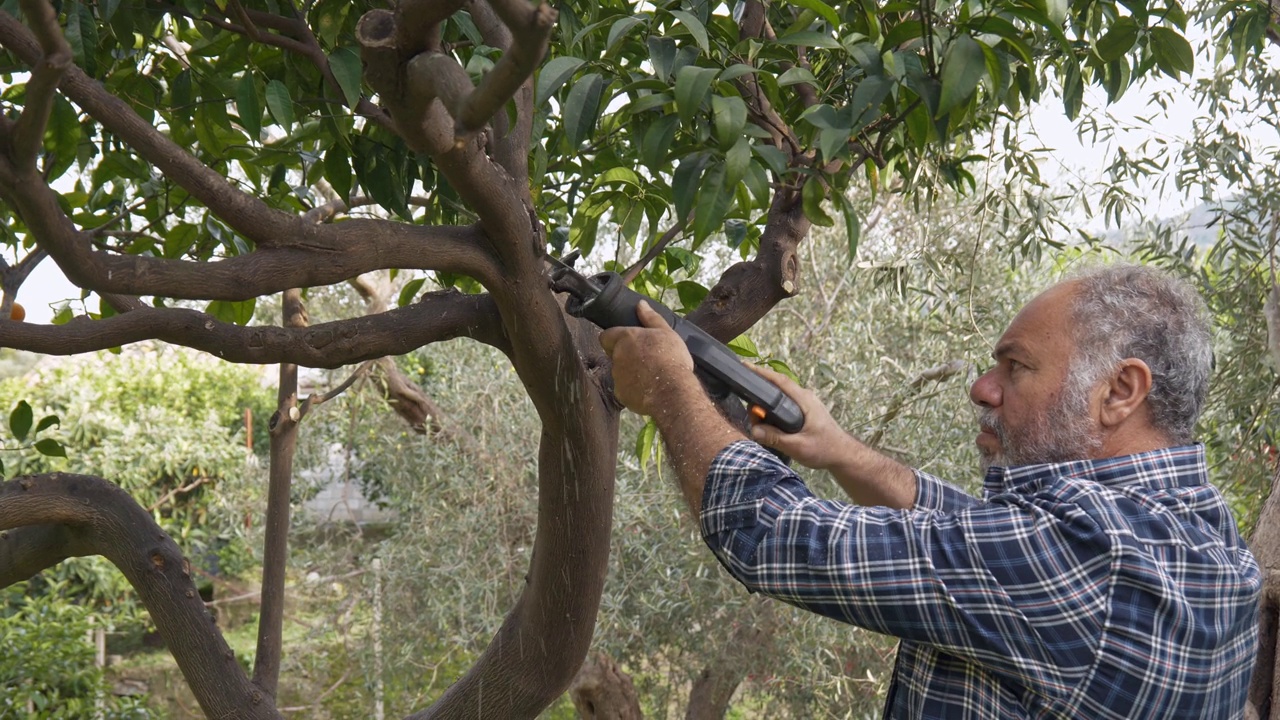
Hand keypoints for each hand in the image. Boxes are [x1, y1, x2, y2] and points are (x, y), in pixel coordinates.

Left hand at [600, 301, 697, 416]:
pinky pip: (625, 389)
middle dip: (626, 356)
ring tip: (651, 375)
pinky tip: (649, 389)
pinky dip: (634, 389)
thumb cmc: (671, 359)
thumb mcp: (666, 333)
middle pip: (615, 354)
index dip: (614, 338)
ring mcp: (617, 376)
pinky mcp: (620, 394)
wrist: (671, 392)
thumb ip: (651, 318)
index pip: (606, 335)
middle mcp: (617, 356)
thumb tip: (641, 304)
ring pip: (620, 372)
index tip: (628, 342)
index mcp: (626, 338)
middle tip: (646, 358)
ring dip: (630, 372)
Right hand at [745, 363, 854, 470]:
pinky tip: (768, 422)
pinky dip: (774, 410)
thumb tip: (753, 430)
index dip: (761, 372)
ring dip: (767, 406)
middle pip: (777, 388)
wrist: (843, 455)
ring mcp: (805, 403)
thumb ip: (775, 438)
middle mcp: (804, 397)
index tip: (745, 367)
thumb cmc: (825, 449)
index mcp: (804, 400)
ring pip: (780, 398)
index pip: (780, 380)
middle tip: (751, 415)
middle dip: (760, 397)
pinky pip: (785, 404)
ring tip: (758, 421)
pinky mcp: (805, 411)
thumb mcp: (797, 446)